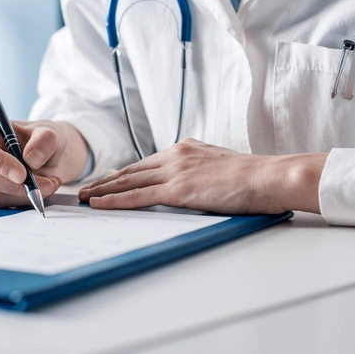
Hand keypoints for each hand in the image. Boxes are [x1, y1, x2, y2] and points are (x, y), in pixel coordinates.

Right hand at [0, 117, 88, 207]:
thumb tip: (31, 160)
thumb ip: (44, 141)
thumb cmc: (42, 137)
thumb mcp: (49, 132)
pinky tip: (44, 188)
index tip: (21, 173)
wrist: (50, 154)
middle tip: (45, 184)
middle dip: (16, 185)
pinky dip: (28, 199)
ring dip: (27, 194)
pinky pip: (5, 203)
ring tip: (51, 183)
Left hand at [78, 138, 326, 214]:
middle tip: (86, 188)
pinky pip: (138, 196)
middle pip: (131, 170)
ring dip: (103, 190)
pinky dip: (115, 200)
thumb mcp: (221, 167)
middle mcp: (175, 155)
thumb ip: (200, 171)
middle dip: (106, 180)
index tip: (108, 180)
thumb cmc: (254, 177)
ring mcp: (175, 171)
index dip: (124, 173)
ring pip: (129, 181)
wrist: (270, 176)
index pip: (146, 163)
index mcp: (185, 149)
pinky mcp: (178, 189)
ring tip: (84, 197)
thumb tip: (193, 184)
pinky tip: (99, 204)